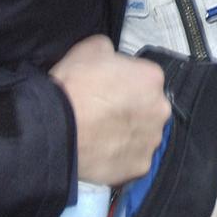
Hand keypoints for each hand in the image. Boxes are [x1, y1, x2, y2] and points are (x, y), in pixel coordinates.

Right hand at [49, 36, 169, 186]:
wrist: (56, 128)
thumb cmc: (74, 85)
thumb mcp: (90, 48)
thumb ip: (111, 51)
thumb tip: (112, 59)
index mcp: (152, 77)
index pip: (144, 76)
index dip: (124, 81)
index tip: (107, 87)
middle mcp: (160, 109)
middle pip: (149, 106)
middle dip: (132, 108)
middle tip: (105, 112)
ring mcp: (151, 141)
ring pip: (143, 134)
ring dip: (129, 133)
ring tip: (101, 134)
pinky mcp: (140, 167)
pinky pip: (133, 158)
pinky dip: (121, 156)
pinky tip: (102, 151)